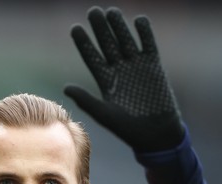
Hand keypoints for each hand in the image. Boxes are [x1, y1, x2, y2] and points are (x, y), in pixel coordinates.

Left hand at [64, 7, 184, 151]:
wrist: (156, 134)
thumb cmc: (128, 129)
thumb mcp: (104, 114)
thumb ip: (86, 100)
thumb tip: (65, 88)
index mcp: (105, 80)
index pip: (92, 57)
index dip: (84, 43)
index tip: (75, 28)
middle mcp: (119, 70)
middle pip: (107, 44)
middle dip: (100, 28)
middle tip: (93, 11)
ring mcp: (136, 66)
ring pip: (125, 40)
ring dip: (119, 26)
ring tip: (111, 11)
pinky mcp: (154, 66)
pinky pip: (148, 44)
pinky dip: (144, 33)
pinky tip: (138, 20)